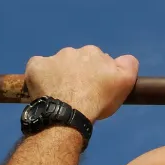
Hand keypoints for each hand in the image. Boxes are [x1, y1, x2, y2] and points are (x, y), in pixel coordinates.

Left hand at [24, 46, 138, 121]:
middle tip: (79, 93)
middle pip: (76, 61)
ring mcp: (52, 58)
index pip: (97, 60)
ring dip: (60, 76)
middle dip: (78, 73)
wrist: (68, 113)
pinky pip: (38, 68)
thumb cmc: (98, 100)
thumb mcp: (125, 82)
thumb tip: (126, 58)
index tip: (96, 88)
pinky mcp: (35, 66)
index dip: (97, 74)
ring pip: (57, 65)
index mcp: (93, 52)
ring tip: (62, 95)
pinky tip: (46, 90)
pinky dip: (41, 77)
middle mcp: (72, 51)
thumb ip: (129, 65)